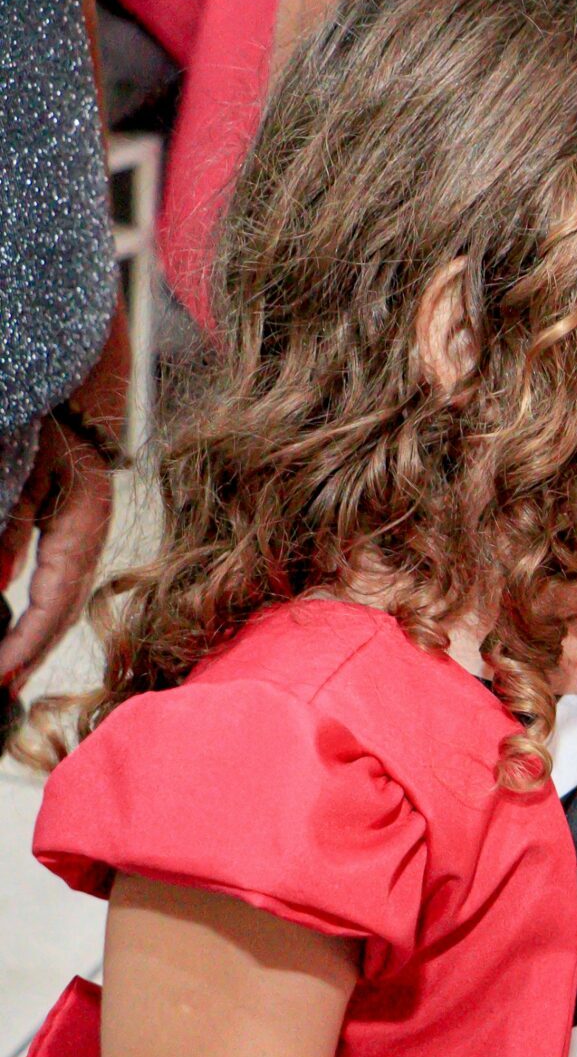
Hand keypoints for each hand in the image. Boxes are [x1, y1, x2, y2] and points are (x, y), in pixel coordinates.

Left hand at [0, 415, 113, 693]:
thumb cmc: (52, 412)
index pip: (53, 601)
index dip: (26, 644)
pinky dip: (34, 605)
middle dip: (30, 651)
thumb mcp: (21, 474)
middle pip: (61, 608)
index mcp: (82, 526)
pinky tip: (14, 621)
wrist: (83, 369)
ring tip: (7, 668)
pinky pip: (53, 573)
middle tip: (1, 688)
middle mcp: (87, 533)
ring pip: (58, 594)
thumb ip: (9, 530)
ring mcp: (82, 527)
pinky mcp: (69, 518)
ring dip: (31, 633)